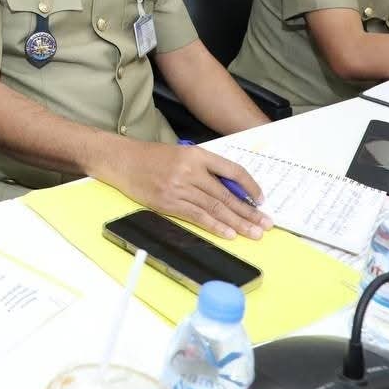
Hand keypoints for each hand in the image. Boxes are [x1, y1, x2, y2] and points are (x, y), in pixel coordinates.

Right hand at [109, 139, 273, 238]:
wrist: (122, 161)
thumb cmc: (152, 158)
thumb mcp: (182, 154)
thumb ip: (205, 169)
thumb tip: (231, 190)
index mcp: (197, 155)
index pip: (232, 170)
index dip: (250, 186)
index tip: (261, 200)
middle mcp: (190, 170)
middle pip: (226, 194)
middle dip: (249, 212)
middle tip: (266, 224)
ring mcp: (179, 188)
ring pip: (215, 208)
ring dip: (237, 223)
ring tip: (253, 233)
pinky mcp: (168, 203)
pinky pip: (197, 216)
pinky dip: (215, 226)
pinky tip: (229, 234)